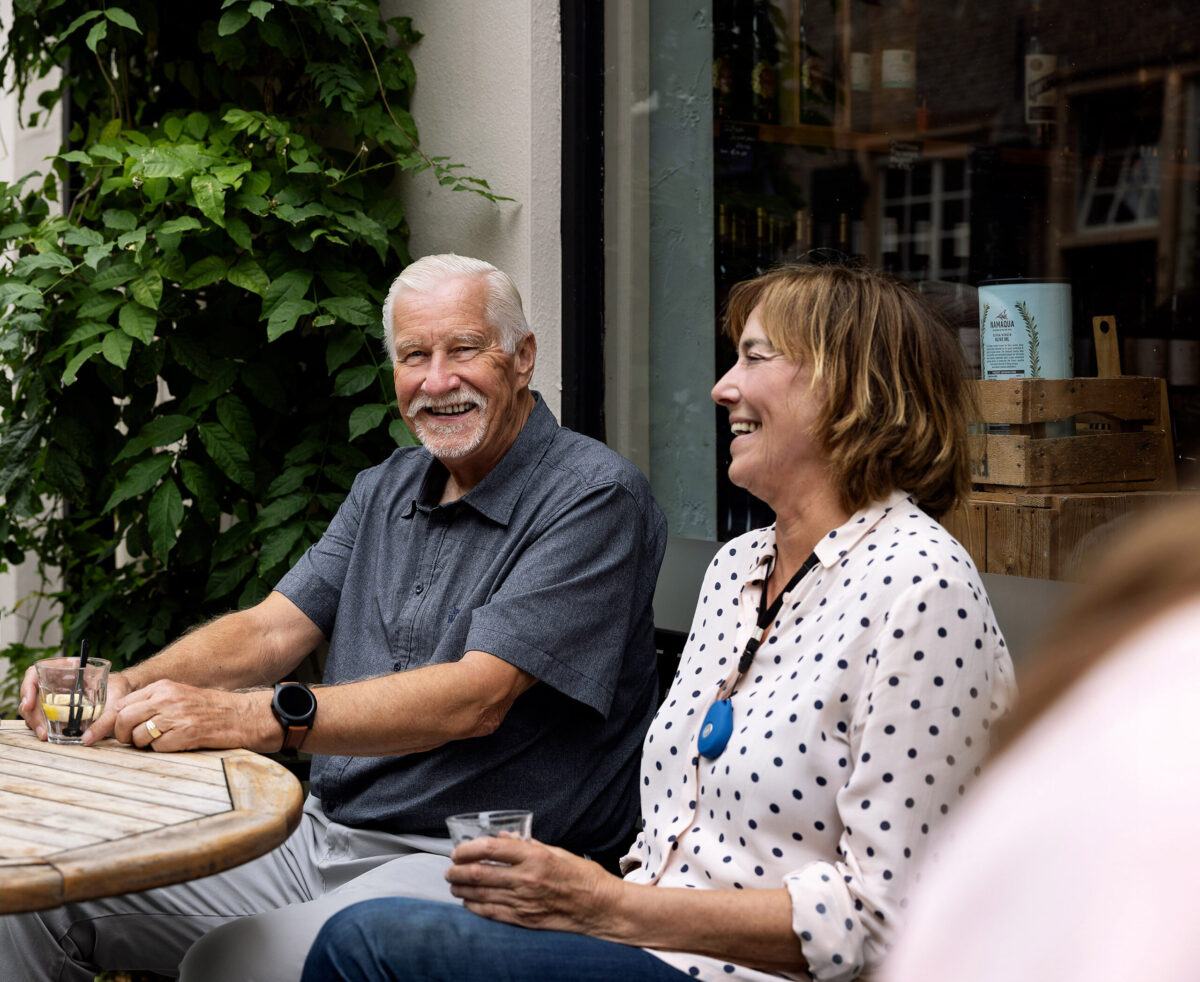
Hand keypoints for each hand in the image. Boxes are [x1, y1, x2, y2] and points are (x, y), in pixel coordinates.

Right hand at [18, 666, 133, 741]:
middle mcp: (55, 682)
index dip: (27, 688)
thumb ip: (107, 711)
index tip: (28, 704)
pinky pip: (42, 717)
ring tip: (46, 735)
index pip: (34, 675)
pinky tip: (50, 735)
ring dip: (36, 722)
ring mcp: (53, 695)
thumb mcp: (115, 693)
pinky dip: (42, 726)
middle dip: (32, 714)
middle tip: (42, 730)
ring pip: (34, 708)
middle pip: (32, 695)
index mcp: (63, 669)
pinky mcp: (55, 709)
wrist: (124, 693)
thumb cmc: (119, 688)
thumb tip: (92, 734)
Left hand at [105, 680, 272, 751]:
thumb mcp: (178, 696)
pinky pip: (158, 748)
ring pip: (137, 737)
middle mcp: (166, 699)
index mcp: (162, 687)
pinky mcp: (185, 733)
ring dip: (144, 745)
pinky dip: (163, 750)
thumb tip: (119, 720)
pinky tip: (178, 743)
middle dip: (122, 736)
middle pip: (123, 720)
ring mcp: (176, 716)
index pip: (121, 704)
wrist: (241, 715)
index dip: (105, 724)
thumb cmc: (208, 709)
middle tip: (132, 741)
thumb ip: (151, 703)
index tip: (91, 737)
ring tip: (163, 740)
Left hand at [444, 835, 624, 936]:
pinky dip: (475, 907)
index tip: (458, 851)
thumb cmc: (581, 876)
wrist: (600, 907)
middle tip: (450, 869)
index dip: (467, 849)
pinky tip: (468, 902)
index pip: (490, 849)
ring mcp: (524, 902)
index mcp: (534, 857)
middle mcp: (526, 879)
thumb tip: (502, 838)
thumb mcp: (556, 851)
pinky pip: (492, 913)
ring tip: (454, 884)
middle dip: (457, 871)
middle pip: (479, 874)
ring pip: (481, 895)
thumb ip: (526, 844)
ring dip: (461, 889)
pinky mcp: (524, 920)